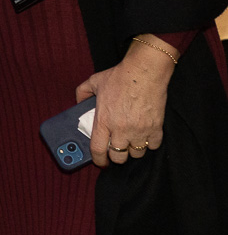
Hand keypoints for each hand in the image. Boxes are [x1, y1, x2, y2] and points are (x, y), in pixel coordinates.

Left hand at [76, 36, 173, 166]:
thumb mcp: (94, 82)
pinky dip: (149, 144)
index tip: (100, 162)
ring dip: (133, 150)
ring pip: (137, 154)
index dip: (98, 160)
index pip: (98, 150)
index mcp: (104, 121)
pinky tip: (145, 135)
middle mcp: (121, 129)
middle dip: (116, 156)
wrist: (144, 71)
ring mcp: (140, 130)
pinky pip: (153, 146)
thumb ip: (82, 93)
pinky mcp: (156, 128)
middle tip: (116, 149)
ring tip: (130, 141)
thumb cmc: (119, 76)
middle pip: (119, 157)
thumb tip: (78, 103)